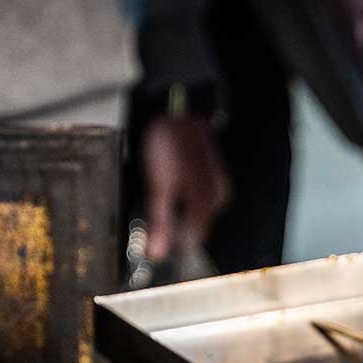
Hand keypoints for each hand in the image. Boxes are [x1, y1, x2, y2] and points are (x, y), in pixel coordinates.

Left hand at [141, 114, 229, 261]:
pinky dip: (180, 198)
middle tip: (147, 219)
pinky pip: (195, 196)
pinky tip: (166, 186)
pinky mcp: (209, 173)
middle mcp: (216, 199)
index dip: (168, 245)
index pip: (190, 244)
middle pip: (193, 229)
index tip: (148, 243)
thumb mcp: (157, 188)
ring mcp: (215, 184)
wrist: (175, 106)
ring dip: (175, 213)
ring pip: (194, 212)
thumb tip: (157, 256)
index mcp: (206, 206)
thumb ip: (158, 223)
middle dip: (172, 229)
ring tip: (154, 197)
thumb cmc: (167, 145)